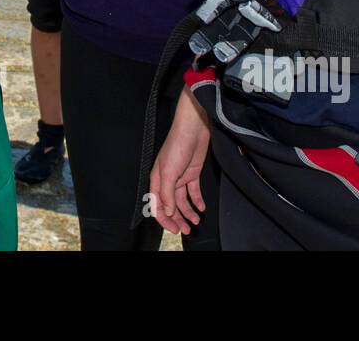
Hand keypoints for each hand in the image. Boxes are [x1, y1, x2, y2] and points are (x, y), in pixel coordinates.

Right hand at [149, 89, 211, 235]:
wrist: (194, 128)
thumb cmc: (177, 145)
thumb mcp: (169, 172)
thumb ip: (167, 193)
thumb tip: (168, 212)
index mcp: (157, 179)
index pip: (157, 205)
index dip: (164, 219)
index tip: (174, 229)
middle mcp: (167, 180)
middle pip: (170, 205)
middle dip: (177, 219)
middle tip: (186, 230)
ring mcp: (180, 177)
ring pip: (182, 201)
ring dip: (188, 212)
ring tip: (196, 221)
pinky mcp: (192, 173)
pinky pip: (193, 191)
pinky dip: (197, 201)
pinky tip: (202, 208)